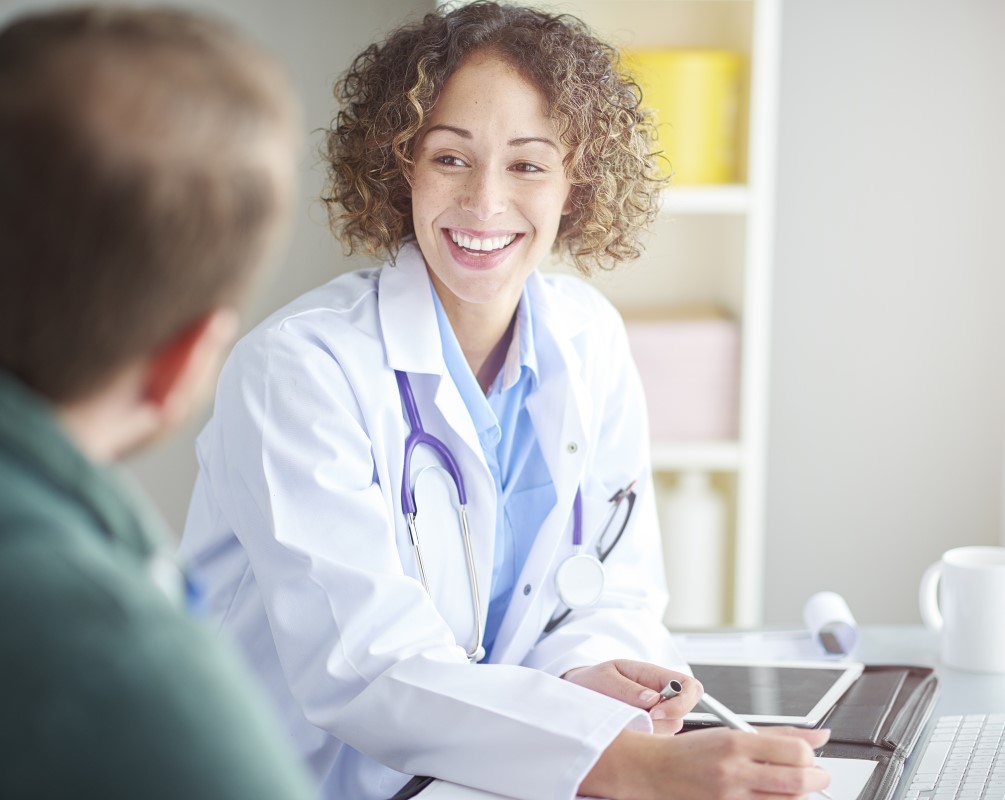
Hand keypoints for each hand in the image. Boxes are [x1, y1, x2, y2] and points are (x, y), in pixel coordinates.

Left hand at [562, 659, 701, 733]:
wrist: (579, 693)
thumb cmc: (593, 680)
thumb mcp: (605, 677)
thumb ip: (628, 688)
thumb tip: (653, 699)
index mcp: (655, 676)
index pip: (690, 687)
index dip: (682, 702)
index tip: (656, 713)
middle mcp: (661, 698)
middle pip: (682, 715)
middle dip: (662, 723)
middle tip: (634, 720)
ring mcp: (657, 718)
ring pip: (669, 732)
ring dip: (649, 732)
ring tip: (623, 722)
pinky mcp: (648, 734)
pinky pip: (655, 744)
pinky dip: (640, 741)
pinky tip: (624, 732)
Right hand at [581, 725, 831, 799]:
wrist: (655, 771)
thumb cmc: (692, 751)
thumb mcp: (732, 733)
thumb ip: (778, 735)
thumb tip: (819, 736)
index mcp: (735, 744)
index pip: (794, 752)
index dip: (810, 757)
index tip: (810, 757)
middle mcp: (734, 772)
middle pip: (797, 782)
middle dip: (817, 779)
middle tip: (818, 775)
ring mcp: (730, 798)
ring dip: (798, 794)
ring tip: (792, 786)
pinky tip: (771, 795)